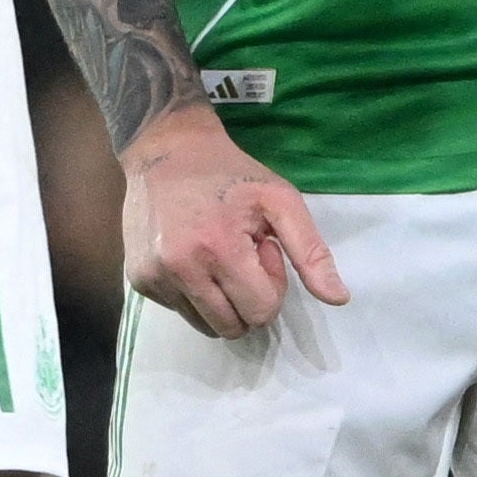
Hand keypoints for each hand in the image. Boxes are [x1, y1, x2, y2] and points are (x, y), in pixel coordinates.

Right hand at [118, 109, 342, 340]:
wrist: (165, 149)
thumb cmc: (231, 173)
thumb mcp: (281, 201)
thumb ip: (311, 252)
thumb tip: (339, 299)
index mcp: (219, 248)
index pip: (261, 311)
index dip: (271, 284)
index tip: (261, 248)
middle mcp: (180, 269)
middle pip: (233, 327)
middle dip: (247, 299)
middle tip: (240, 255)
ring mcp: (153, 278)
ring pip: (206, 326)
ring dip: (221, 301)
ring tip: (217, 257)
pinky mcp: (137, 280)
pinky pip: (180, 311)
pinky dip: (195, 294)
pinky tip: (193, 257)